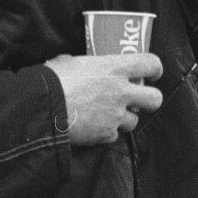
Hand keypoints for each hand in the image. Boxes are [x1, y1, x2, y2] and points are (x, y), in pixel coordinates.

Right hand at [44, 53, 162, 145]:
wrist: (43, 108)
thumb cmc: (53, 79)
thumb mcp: (70, 61)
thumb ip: (86, 66)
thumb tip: (82, 67)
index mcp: (114, 68)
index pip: (150, 64)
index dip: (154, 68)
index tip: (151, 73)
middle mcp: (120, 92)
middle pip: (155, 99)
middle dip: (149, 99)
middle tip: (137, 98)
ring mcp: (115, 116)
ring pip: (134, 121)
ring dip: (124, 118)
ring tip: (107, 113)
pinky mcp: (106, 135)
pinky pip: (114, 135)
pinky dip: (106, 132)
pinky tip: (93, 125)